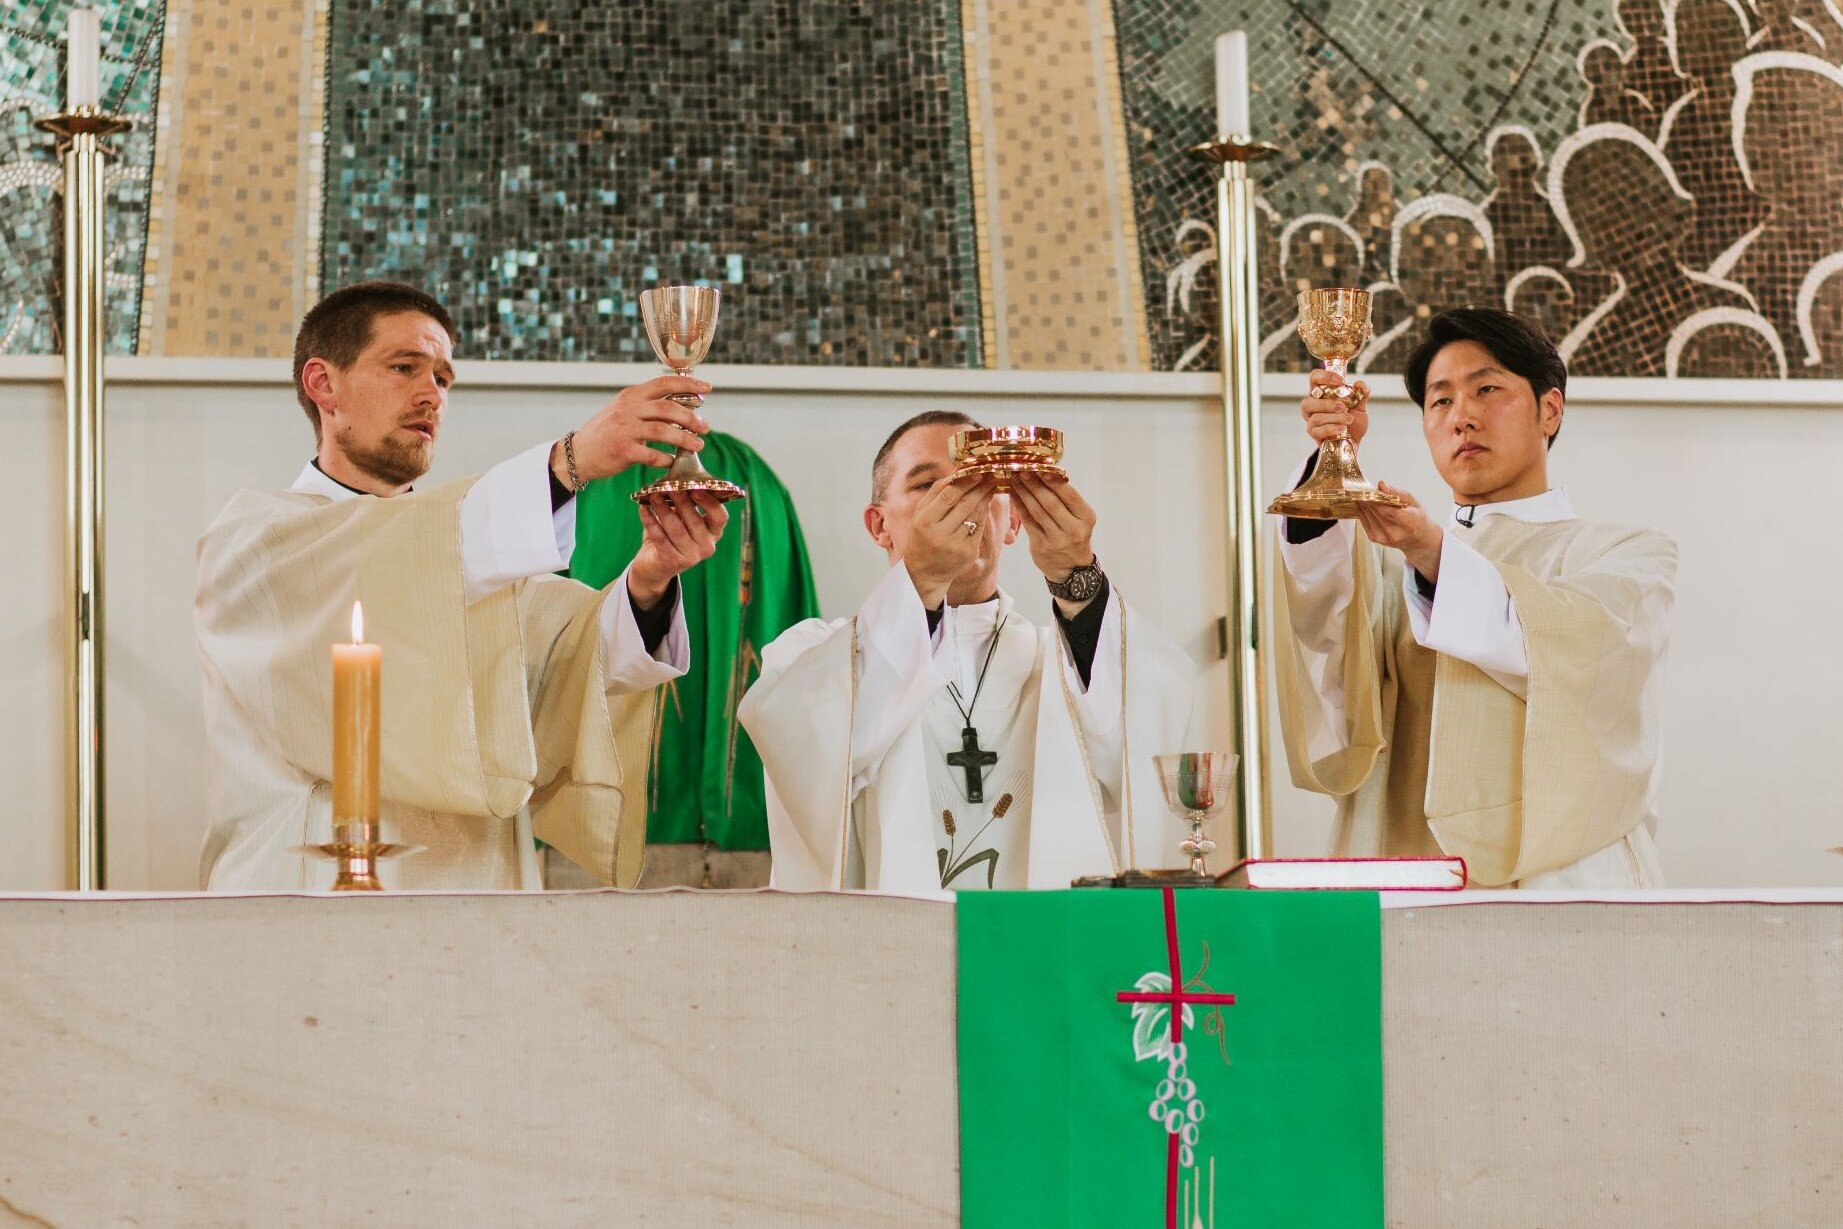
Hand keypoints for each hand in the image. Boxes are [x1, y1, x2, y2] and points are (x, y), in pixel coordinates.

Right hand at [555, 375, 711, 485]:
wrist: (579, 453)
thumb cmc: (607, 432)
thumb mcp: (624, 410)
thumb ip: (648, 406)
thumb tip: (682, 405)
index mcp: (631, 396)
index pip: (663, 383)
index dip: (687, 384)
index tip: (707, 388)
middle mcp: (628, 409)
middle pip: (667, 408)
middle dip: (691, 417)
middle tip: (705, 427)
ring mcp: (625, 429)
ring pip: (663, 430)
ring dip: (684, 439)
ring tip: (698, 445)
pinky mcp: (623, 450)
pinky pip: (651, 454)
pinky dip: (666, 458)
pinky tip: (673, 460)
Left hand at [629, 492, 728, 607]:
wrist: (654, 566)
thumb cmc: (671, 535)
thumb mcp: (681, 518)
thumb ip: (684, 502)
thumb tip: (674, 477)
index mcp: (713, 533)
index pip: (720, 517)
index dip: (710, 502)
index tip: (695, 488)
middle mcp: (707, 546)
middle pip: (695, 520)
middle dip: (680, 501)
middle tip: (668, 486)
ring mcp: (691, 557)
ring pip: (676, 528)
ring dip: (663, 509)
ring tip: (653, 495)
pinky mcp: (673, 562)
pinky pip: (660, 537)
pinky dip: (650, 521)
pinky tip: (643, 509)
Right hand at [900, 475, 996, 607]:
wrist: (925, 571)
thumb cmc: (922, 535)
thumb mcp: (921, 512)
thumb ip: (937, 491)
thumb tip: (957, 469)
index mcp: (925, 521)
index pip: (949, 496)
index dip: (966, 482)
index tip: (978, 471)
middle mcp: (940, 534)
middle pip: (966, 504)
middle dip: (980, 487)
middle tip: (991, 474)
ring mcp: (956, 545)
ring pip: (976, 515)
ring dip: (986, 498)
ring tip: (992, 485)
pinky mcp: (968, 553)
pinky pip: (980, 528)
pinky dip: (984, 514)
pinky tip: (986, 503)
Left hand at [1010, 473, 1095, 581]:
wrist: (1071, 568)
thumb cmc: (1074, 534)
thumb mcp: (1079, 518)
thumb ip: (1066, 499)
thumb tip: (1046, 471)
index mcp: (1087, 518)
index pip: (1070, 495)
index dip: (1054, 480)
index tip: (1041, 467)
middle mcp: (1074, 530)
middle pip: (1051, 502)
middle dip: (1035, 484)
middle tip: (1023, 470)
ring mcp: (1057, 540)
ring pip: (1037, 511)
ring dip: (1024, 493)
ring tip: (1015, 479)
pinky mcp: (1041, 546)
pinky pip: (1028, 522)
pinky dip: (1020, 506)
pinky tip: (1014, 495)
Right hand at [1299, 368, 1370, 449]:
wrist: (1354, 442)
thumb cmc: (1353, 422)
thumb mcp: (1360, 406)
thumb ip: (1361, 394)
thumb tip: (1361, 384)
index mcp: (1321, 394)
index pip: (1314, 378)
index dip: (1324, 376)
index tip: (1341, 381)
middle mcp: (1313, 407)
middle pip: (1307, 401)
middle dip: (1326, 404)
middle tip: (1343, 406)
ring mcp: (1312, 422)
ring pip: (1316, 418)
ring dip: (1334, 418)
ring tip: (1349, 420)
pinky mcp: (1315, 435)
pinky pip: (1318, 431)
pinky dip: (1331, 429)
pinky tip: (1342, 429)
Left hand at [1354, 483, 1442, 582]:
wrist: (1418, 539)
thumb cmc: (1417, 518)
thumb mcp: (1414, 502)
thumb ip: (1397, 493)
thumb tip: (1381, 485)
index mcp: (1409, 523)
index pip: (1389, 510)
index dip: (1377, 499)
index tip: (1369, 489)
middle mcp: (1395, 533)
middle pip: (1377, 512)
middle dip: (1369, 498)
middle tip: (1363, 487)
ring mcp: (1384, 538)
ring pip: (1368, 516)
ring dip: (1363, 503)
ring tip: (1361, 492)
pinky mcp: (1375, 538)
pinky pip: (1364, 522)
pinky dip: (1361, 511)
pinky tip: (1360, 502)